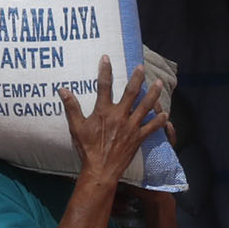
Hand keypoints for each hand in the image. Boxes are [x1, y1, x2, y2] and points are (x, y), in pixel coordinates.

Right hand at [60, 56, 164, 184]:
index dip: (105, 70)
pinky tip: (166, 114)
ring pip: (145, 106)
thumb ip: (71, 107)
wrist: (100, 169)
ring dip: (153, 94)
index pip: (104, 86)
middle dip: (137, 78)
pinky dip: (160, 121)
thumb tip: (62, 90)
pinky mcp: (138, 138)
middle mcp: (119, 116)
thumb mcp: (76, 127)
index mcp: (103, 111)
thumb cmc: (87, 148)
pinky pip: (152, 127)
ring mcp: (131, 126)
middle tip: (141, 67)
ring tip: (159, 83)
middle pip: (131, 92)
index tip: (106, 58)